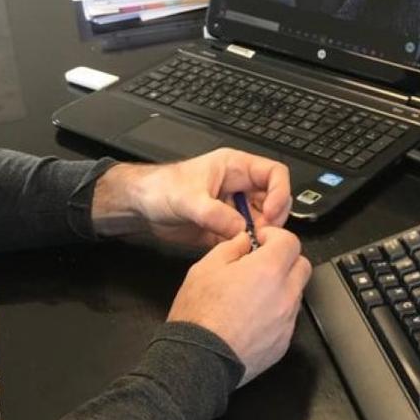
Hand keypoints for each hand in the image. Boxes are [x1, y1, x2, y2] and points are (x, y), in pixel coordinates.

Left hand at [92, 149, 291, 247]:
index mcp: (236, 168)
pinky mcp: (225, 227)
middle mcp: (239, 186)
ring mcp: (233, 207)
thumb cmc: (161, 188)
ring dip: (260, 234)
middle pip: (273, 200)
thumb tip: (241, 230)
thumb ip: (215, 214)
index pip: (274, 174)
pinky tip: (238, 251)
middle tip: (263, 234)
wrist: (140, 206)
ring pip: (262, 221)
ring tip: (250, 244)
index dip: (279, 192)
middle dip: (273, 218)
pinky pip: (245, 237)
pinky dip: (245, 246)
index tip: (272, 213)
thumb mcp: (189, 198)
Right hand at [168, 226, 311, 384]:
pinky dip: (276, 313)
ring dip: (282, 287)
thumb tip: (245, 241)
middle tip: (263, 263)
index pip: (291, 242)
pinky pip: (288, 320)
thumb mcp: (205, 267)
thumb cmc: (199, 315)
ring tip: (254, 293)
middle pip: (302, 266)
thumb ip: (231, 247)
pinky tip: (253, 318)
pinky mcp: (283, 344)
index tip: (262, 241)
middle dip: (286, 259)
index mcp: (268, 270)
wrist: (198, 361)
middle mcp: (285, 295)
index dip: (276, 237)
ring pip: (296, 294)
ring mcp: (287, 322)